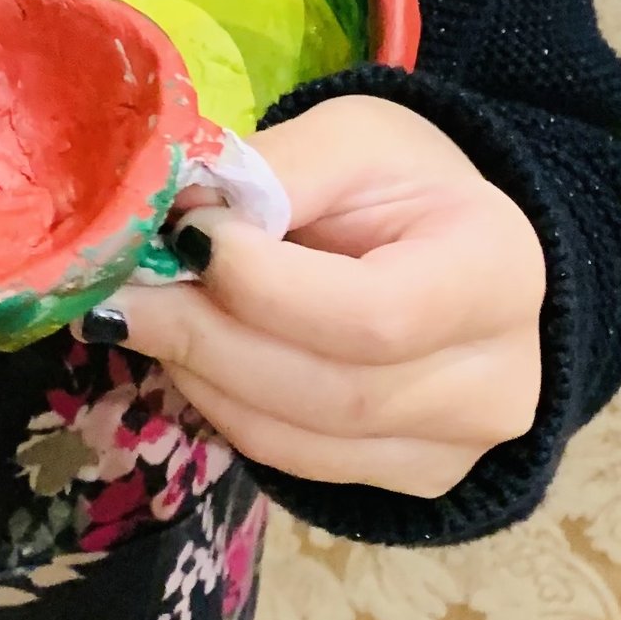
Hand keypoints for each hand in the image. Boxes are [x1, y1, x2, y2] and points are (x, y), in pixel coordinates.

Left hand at [108, 95, 545, 498]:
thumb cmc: (408, 182)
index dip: (264, 289)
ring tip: (143, 317)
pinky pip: (296, 462)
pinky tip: (192, 355)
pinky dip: (226, 409)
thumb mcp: (354, 139)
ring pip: (300, 440)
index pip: (374, 313)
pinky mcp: (413, 480)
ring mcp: (458, 447)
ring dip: (202, 377)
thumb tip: (174, 211)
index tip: (186, 236)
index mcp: (497, 271)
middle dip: (208, 338)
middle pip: (331, 391)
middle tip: (123, 292)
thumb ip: (277, 172)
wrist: (462, 249)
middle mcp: (496, 380)